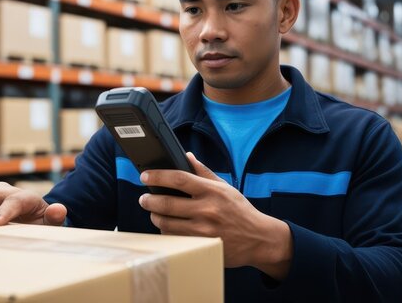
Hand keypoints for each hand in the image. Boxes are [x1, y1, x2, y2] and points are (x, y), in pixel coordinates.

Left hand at [138, 152, 292, 279]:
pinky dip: (166, 231)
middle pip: (167, 203)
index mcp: (212, 191)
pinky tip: (167, 226)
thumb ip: (204, 172)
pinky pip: (174, 238)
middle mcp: (207, 210)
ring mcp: (203, 230)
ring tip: (154, 212)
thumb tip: (187, 156)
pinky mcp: (201, 245)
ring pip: (166, 223)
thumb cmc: (240, 210)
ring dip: (155, 216)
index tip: (145, 175)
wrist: (258, 238)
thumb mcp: (225, 187)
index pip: (179, 179)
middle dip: (149, 200)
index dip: (158, 176)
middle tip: (144, 198)